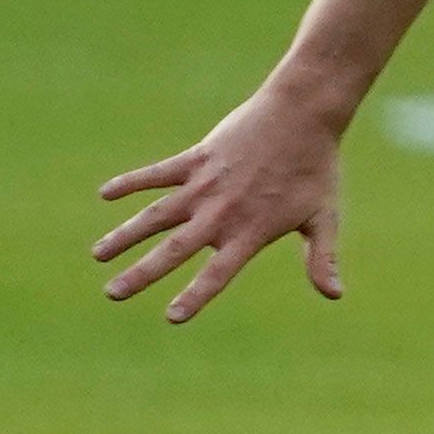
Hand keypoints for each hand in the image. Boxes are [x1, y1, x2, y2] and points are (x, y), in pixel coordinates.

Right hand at [93, 84, 345, 323]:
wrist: (302, 116)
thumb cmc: (316, 169)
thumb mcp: (324, 217)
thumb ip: (322, 258)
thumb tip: (334, 296)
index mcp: (251, 232)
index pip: (218, 273)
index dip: (196, 296)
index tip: (172, 318)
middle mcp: (222, 213)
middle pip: (175, 250)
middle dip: (142, 274)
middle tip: (112, 294)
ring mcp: (205, 185)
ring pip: (157, 215)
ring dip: (126, 234)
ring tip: (98, 255)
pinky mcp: (196, 159)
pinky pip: (157, 174)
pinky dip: (132, 183)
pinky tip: (105, 195)